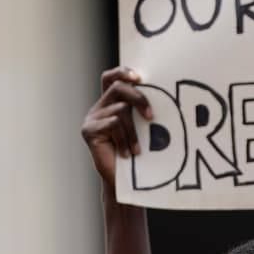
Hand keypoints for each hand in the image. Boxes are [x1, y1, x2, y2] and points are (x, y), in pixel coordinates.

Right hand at [82, 67, 152, 188]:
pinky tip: (128, 154)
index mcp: (112, 102)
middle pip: (117, 87)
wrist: (124, 182)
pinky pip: (113, 124)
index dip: (123, 72)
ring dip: (134, 130)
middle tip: (152, 116)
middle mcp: (100, 107)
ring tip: (138, 149)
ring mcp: (93, 118)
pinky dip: (125, 139)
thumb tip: (165, 95)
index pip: (112, 77)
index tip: (139, 78)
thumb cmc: (139, 154)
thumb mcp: (143, 128)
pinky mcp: (89, 130)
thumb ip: (143, 110)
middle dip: (138, 97)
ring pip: (120, 109)